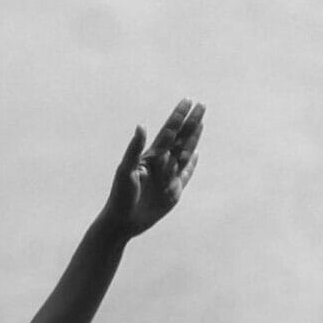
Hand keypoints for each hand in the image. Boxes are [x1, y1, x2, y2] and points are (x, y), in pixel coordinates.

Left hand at [102, 99, 202, 237]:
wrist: (123, 222)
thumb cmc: (120, 196)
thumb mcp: (126, 171)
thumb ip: (134, 149)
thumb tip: (141, 125)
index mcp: (151, 156)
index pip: (168, 132)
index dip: (178, 116)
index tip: (188, 100)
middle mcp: (161, 163)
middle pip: (180, 138)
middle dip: (191, 122)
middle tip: (202, 104)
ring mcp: (168, 177)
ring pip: (185, 153)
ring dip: (193, 138)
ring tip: (201, 122)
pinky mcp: (173, 192)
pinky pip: (186, 175)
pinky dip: (192, 165)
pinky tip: (195, 154)